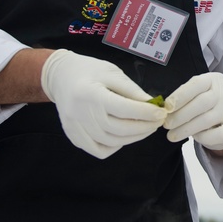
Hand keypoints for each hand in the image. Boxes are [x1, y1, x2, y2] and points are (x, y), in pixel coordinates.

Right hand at [41, 49, 165, 158]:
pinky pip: (98, 150)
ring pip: (110, 142)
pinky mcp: (73, 136)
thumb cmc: (89, 71)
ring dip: (133, 138)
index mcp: (90, 93)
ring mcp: (74, 127)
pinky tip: (123, 136)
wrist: (60, 76)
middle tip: (157, 122)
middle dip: (143, 128)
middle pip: (118, 129)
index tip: (161, 113)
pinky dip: (115, 147)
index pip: (123, 109)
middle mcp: (80, 113)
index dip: (145, 113)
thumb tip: (153, 106)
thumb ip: (132, 91)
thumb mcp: (112, 73)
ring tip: (145, 128)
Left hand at [163, 73, 222, 150]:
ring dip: (186, 129)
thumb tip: (166, 109)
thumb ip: (185, 97)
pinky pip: (216, 135)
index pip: (196, 84)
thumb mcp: (199, 93)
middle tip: (167, 124)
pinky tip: (193, 137)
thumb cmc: (209, 103)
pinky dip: (201, 137)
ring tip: (172, 135)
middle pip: (202, 103)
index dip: (180, 96)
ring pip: (207, 120)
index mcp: (214, 79)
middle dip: (180, 115)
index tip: (167, 107)